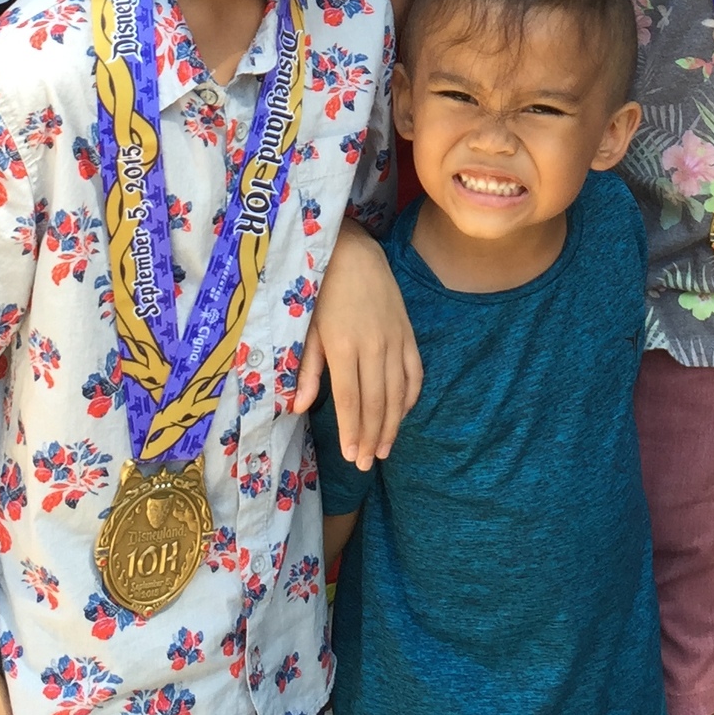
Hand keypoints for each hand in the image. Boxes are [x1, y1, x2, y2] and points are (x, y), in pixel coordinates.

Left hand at [297, 219, 421, 467]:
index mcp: (343, 345)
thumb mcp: (307, 327)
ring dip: (392, 424)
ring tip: (384, 449)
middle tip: (366, 464)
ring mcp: (395, 339)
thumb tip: (299, 407)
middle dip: (371, 436)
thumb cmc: (321, 289)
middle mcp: (373, 346)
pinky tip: (402, 414)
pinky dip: (410, 397)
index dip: (351, 431)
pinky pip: (414, 372)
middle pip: (376, 402)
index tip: (351, 457)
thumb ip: (306, 368)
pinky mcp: (408, 332)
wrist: (353, 251)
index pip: (350, 399)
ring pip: (398, 391)